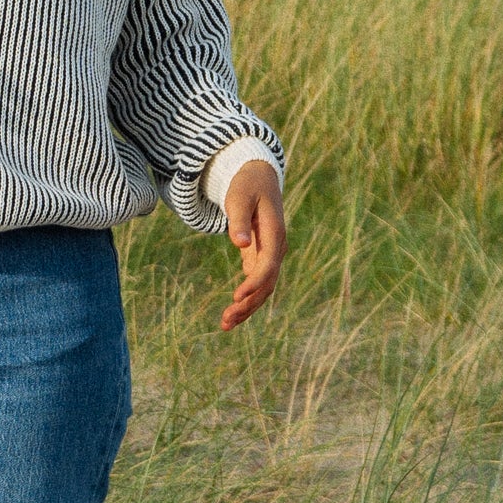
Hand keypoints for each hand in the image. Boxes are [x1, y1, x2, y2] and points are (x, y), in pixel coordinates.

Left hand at [219, 160, 284, 330]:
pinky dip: (245, 298)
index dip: (253, 283)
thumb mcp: (239, 197)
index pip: (267, 265)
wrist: (258, 177)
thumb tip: (240, 243)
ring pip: (263, 288)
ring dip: (247, 307)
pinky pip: (256, 283)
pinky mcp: (261, 257)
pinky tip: (231, 313)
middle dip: (248, 304)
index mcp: (275, 234)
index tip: (235, 298)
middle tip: (226, 321)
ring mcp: (271, 254)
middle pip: (267, 283)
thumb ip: (239, 220)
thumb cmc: (247, 185)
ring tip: (225, 324)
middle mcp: (277, 248)